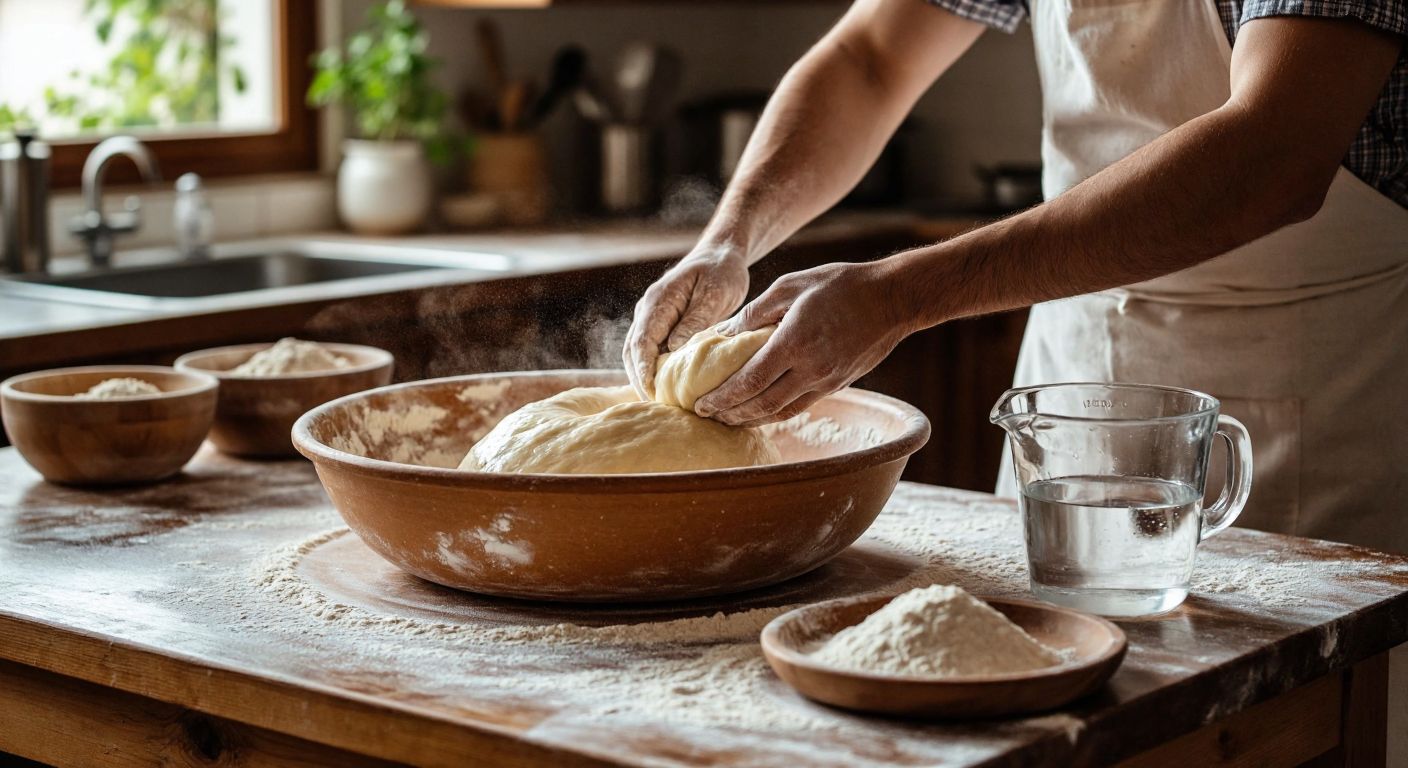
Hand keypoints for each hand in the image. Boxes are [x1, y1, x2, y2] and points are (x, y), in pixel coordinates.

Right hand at [624, 244, 750, 398]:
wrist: (719, 256)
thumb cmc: (720, 271)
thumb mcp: (714, 293)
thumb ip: (695, 320)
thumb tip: (675, 349)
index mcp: (658, 301)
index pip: (642, 341)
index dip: (644, 369)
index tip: (651, 391)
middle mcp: (648, 311)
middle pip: (633, 352)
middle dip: (640, 380)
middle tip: (655, 408)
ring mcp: (651, 319)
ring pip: (637, 354)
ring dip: (644, 378)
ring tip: (659, 405)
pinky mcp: (661, 327)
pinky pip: (650, 352)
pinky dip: (653, 371)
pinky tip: (666, 390)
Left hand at [695, 260, 911, 426]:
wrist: (893, 299)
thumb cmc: (840, 285)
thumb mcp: (791, 285)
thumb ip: (754, 312)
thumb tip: (722, 333)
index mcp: (794, 343)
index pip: (749, 381)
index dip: (722, 397)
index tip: (700, 404)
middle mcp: (811, 369)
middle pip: (761, 405)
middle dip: (730, 414)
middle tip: (705, 416)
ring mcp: (827, 381)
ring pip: (780, 412)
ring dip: (750, 419)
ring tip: (727, 419)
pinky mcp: (838, 385)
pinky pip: (799, 406)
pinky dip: (774, 412)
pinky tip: (759, 410)